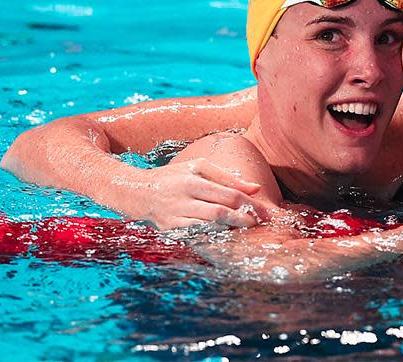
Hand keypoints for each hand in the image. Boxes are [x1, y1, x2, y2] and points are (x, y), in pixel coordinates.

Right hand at [119, 158, 279, 229]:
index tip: (266, 212)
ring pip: (209, 225)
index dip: (250, 204)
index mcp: (193, 179)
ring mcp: (175, 215)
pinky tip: (227, 236)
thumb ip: (227, 177)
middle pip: (221, 211)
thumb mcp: (198, 167)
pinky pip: (197, 234)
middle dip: (244, 218)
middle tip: (261, 223)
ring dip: (231, 228)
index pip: (228, 194)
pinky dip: (214, 235)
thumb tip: (255, 188)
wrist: (136, 191)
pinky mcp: (169, 229)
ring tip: (247, 228)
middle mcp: (183, 197)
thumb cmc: (173, 177)